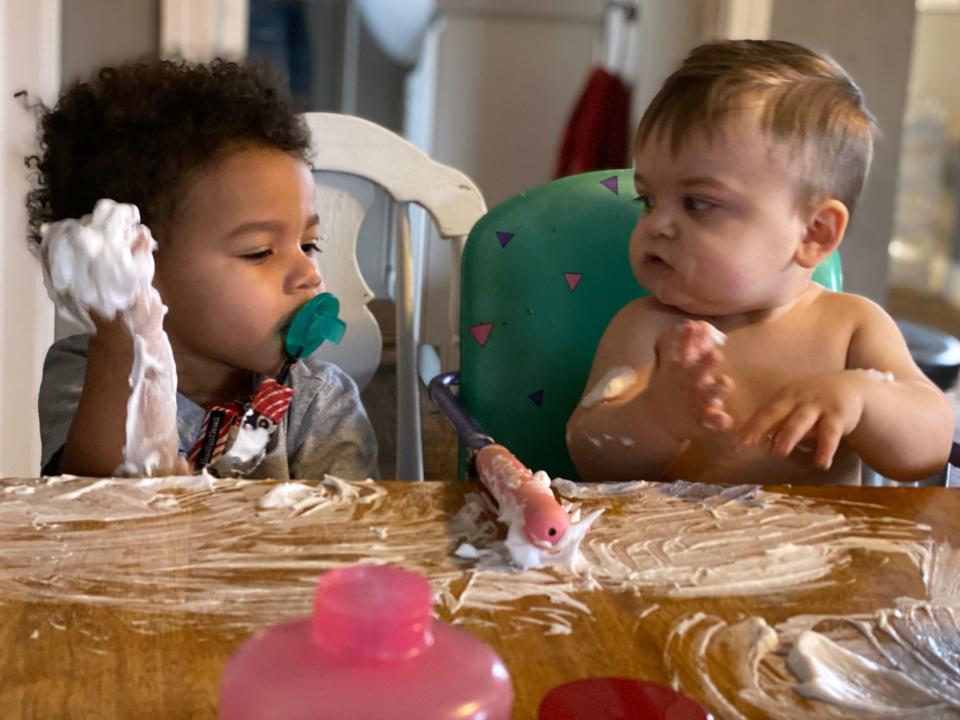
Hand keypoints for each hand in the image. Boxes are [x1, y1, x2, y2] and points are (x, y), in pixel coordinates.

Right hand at [647, 320, 733, 438]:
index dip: (687, 338)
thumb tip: (694, 322)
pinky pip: (711, 422)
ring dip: (716, 389)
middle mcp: (687, 384)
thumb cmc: (671, 386)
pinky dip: (718, 421)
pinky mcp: (700, 421)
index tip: (693, 325)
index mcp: (680, 370)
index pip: (682, 351)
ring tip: (726, 382)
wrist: (655, 419)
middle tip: (715, 353)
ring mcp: (694, 403)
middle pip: (696, 372)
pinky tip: (726, 419)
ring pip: (707, 395)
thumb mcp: (674, 365)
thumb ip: (686, 345)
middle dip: (705, 363)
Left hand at [737, 371, 866, 469]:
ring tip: (779, 453)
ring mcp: (818, 406)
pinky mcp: (838, 416)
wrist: (851, 386)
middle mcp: (798, 399)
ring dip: (788, 436)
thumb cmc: (813, 401)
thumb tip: (754, 443)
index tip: (737, 441)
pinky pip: (830, 434)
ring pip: (800, 421)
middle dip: (761, 426)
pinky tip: (821, 464)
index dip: (750, 426)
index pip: (763, 412)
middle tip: (747, 443)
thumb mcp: (793, 404)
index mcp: (783, 396)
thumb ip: (776, 422)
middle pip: (776, 412)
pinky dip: (825, 449)